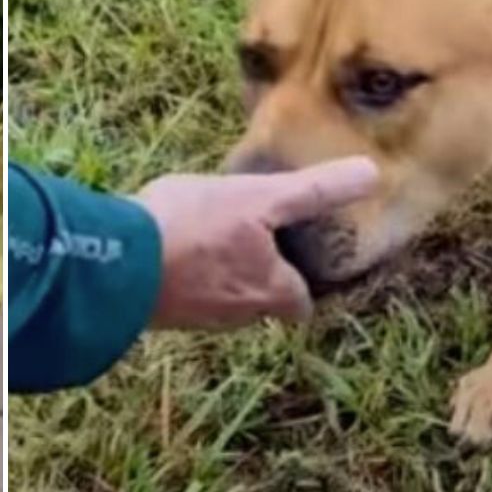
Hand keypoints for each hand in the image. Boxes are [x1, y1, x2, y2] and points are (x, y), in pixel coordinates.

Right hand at [133, 157, 379, 330]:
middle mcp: (238, 315)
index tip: (300, 258)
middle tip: (255, 238)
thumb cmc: (197, 228)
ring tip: (213, 236)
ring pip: (222, 298)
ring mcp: (196, 317)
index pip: (301, 303)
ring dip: (222, 274)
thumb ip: (314, 191)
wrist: (118, 260)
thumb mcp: (261, 198)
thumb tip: (373, 174)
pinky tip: (174, 245)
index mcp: (270, 292)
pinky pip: (185, 294)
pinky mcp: (161, 310)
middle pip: (262, 301)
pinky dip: (187, 274)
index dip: (304, 281)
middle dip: (261, 275)